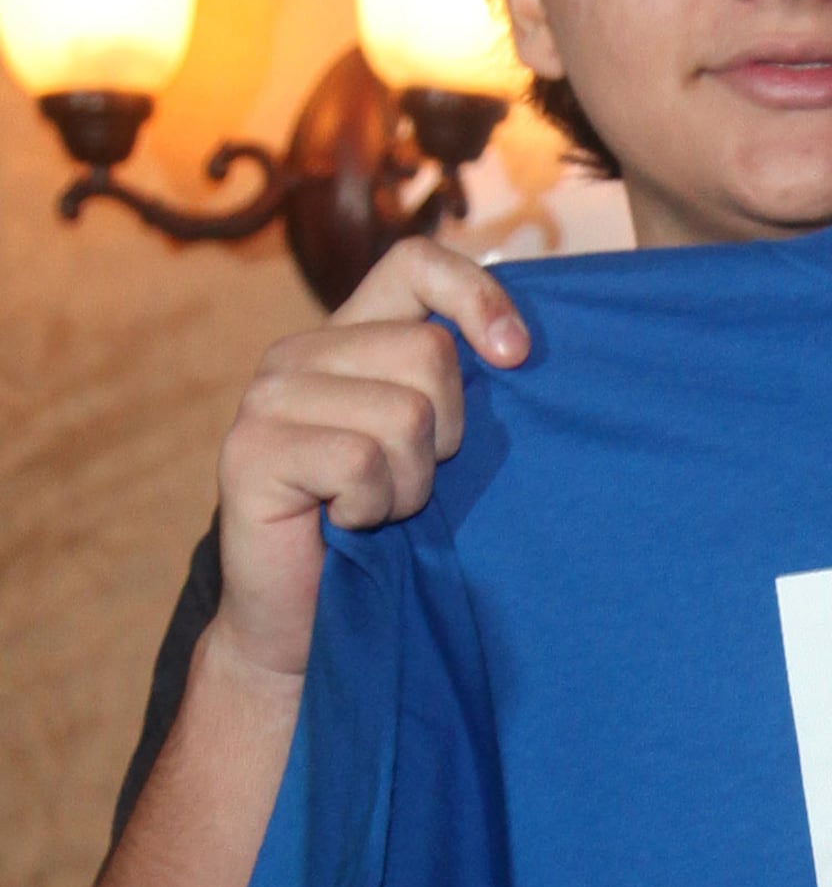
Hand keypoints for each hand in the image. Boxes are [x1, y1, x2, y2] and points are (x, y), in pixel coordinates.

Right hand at [202, 237, 527, 687]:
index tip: (516, 357)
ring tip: (374, 506)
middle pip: (429, 353)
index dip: (478, 297)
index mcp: (350, 337)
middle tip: (408, 479)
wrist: (309, 623)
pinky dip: (373, 506)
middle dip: (446, 435)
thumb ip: (462, 386)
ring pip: (405, 414)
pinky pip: (361, 463)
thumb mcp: (437, 447)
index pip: (417, 264)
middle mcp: (300, 354)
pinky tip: (344, 522)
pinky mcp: (250, 450)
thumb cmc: (389, 534)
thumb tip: (527, 346)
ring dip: (410, 483)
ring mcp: (267, 397)